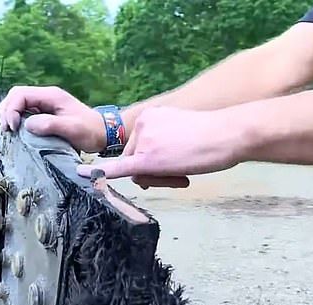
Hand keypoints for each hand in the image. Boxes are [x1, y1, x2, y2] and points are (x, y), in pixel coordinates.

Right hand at [0, 86, 106, 152]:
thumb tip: (28, 125)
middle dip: (6, 111)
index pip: (20, 94)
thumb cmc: (90, 131)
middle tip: (6, 130)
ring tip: (7, 131)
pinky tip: (14, 132)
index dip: (11, 109)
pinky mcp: (43, 115)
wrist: (103, 133)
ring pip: (17, 104)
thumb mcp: (72, 128)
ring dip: (8, 115)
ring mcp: (43, 105)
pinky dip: (15, 121)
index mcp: (50, 95)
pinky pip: (23, 113)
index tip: (12, 127)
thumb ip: (50, 125)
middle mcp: (45, 97)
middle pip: (15, 96)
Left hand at [76, 106, 246, 188]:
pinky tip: (82, 174)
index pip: (139, 147)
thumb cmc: (213, 137)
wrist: (230, 133)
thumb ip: (159, 148)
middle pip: (134, 160)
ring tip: (183, 169)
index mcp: (149, 117)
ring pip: (137, 173)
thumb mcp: (180, 135)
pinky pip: (120, 169)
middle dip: (153, 172)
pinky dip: (100, 173)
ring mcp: (143, 141)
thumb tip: (141, 175)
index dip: (154, 162)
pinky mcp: (147, 158)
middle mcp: (141, 125)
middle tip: (181, 171)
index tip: (176, 158)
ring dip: (156, 178)